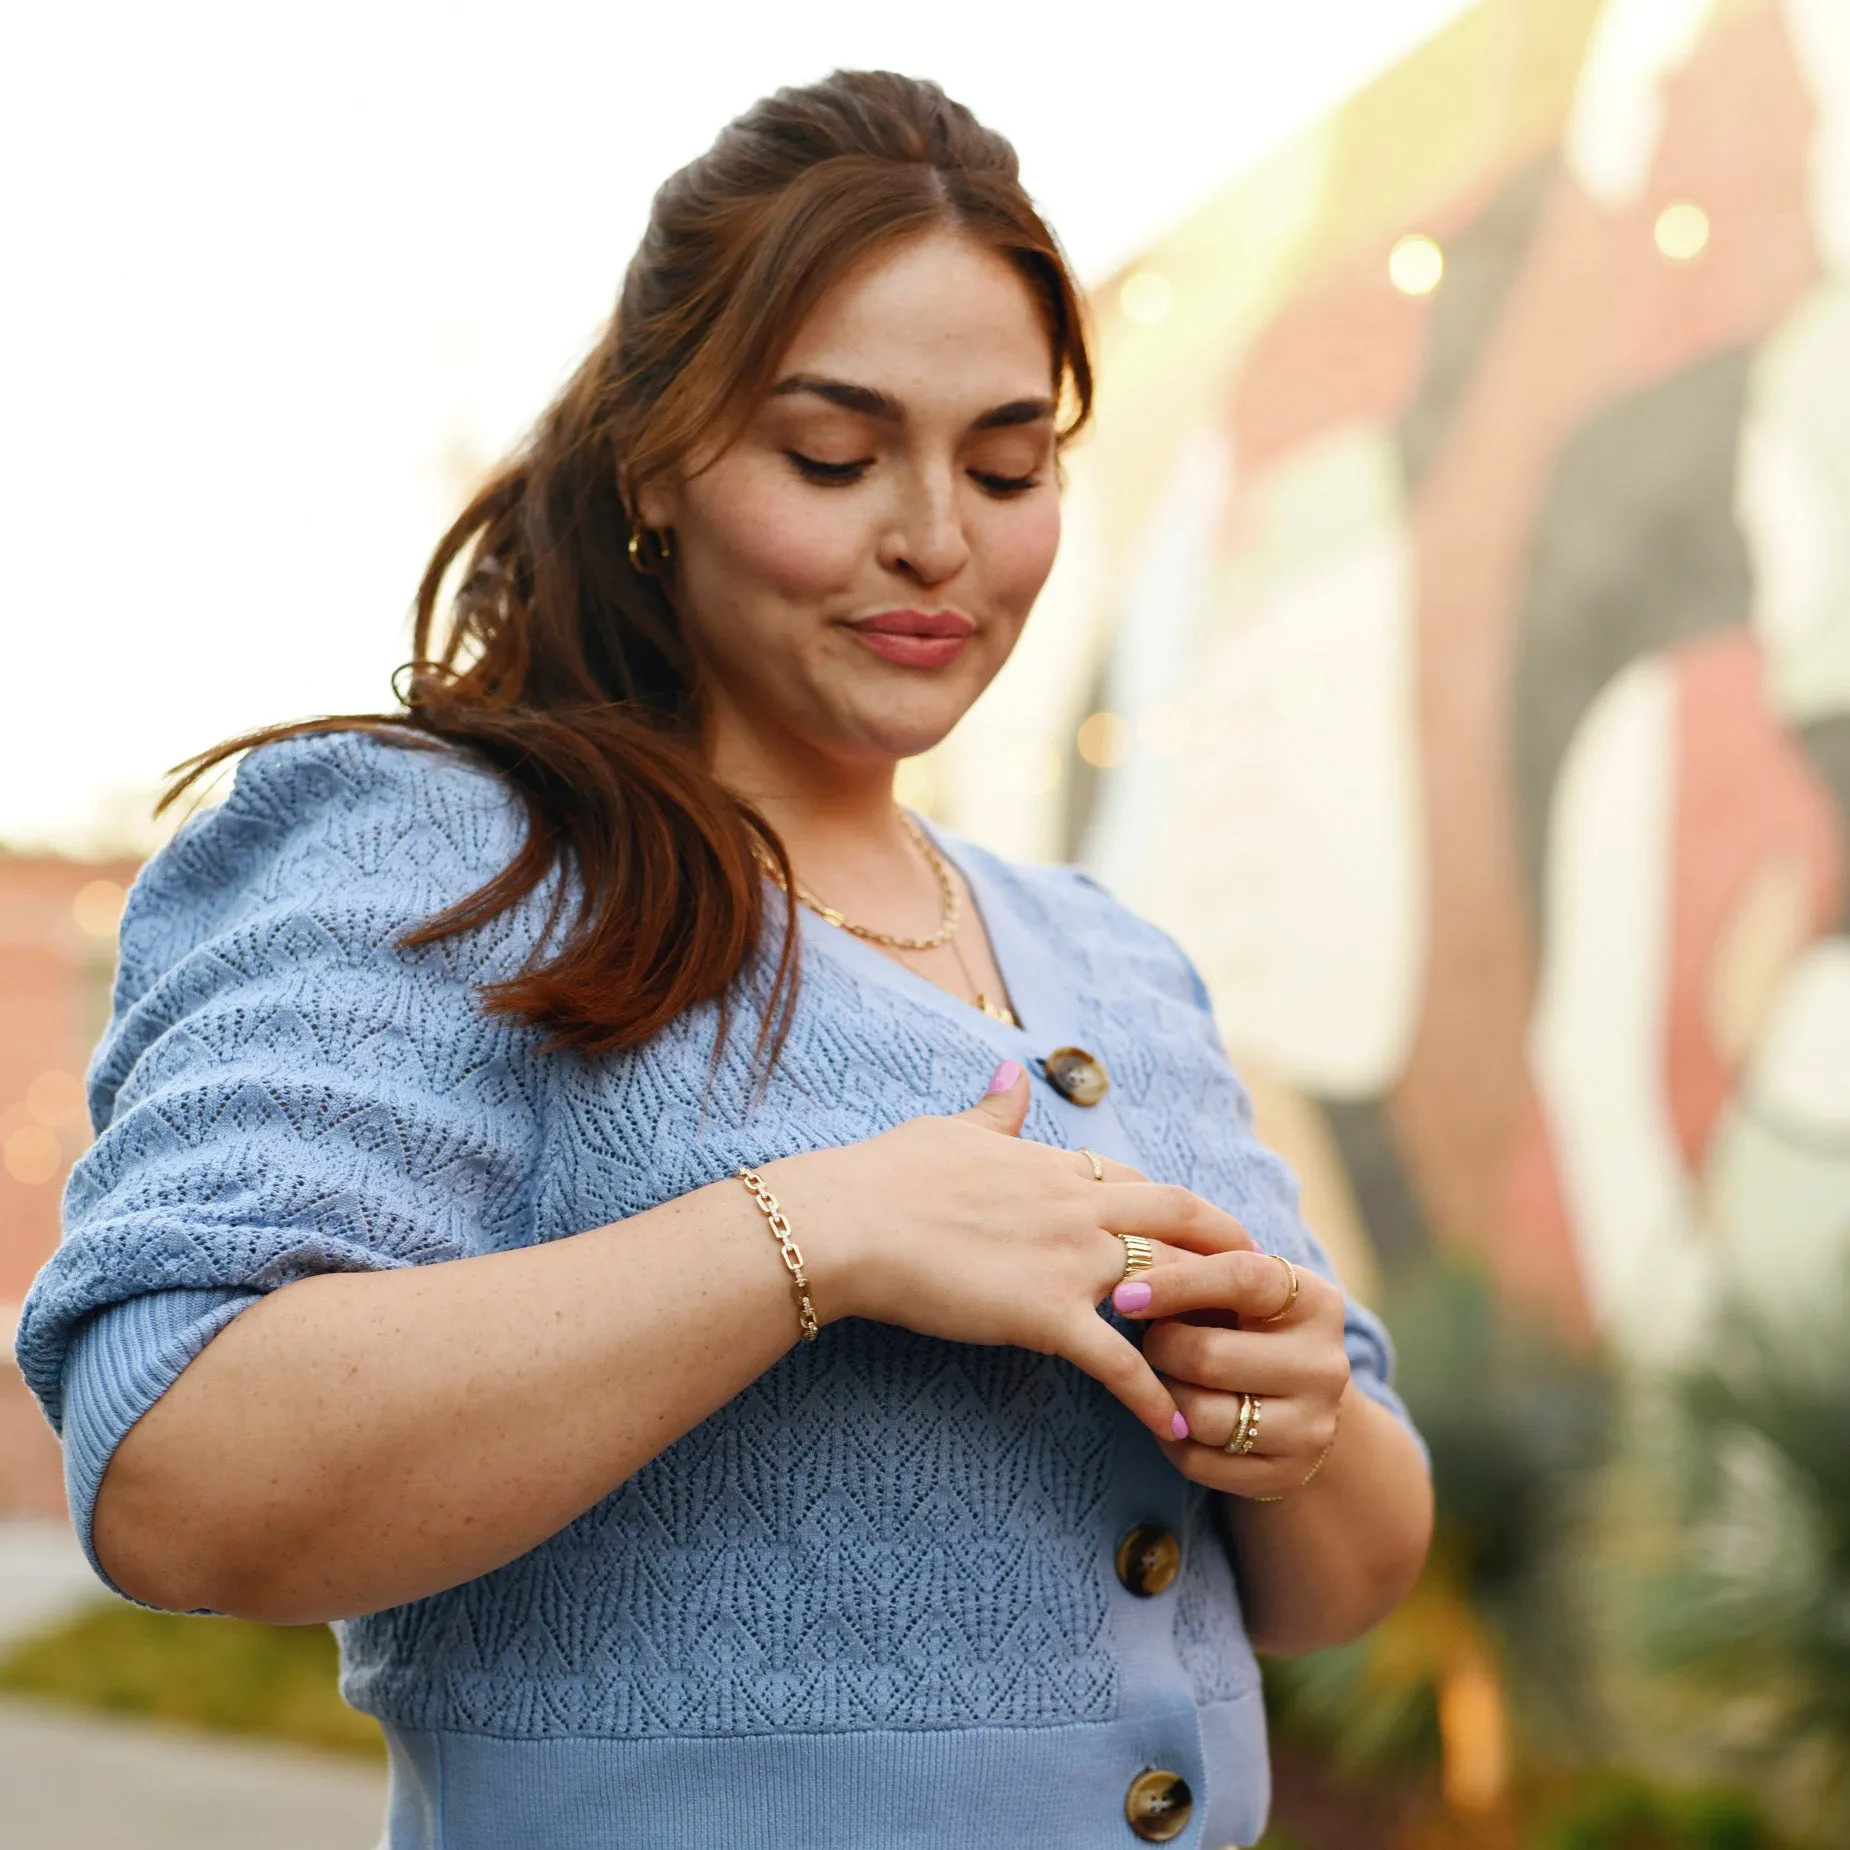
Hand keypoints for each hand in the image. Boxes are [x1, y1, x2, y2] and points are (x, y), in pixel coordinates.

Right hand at [761, 1061, 1253, 1443]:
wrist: (850, 1221)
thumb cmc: (888, 1174)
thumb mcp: (950, 1129)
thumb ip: (994, 1110)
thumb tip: (1012, 1071)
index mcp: (1053, 1165)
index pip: (1139, 1181)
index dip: (1178, 1206)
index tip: (1207, 1227)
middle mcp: (1077, 1207)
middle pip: (1179, 1220)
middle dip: (1226, 1247)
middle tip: (1262, 1280)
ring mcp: (1069, 1261)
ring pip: (1167, 1287)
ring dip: (1208, 1323)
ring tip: (1241, 1360)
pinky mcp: (1046, 1315)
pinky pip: (1117, 1360)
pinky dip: (1151, 1395)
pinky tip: (1175, 1427)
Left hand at [1112, 1248, 1350, 1497]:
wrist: (1300, 1399)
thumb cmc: (1250, 1327)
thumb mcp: (1237, 1292)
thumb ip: (1195, 1276)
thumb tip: (1130, 1285)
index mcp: (1316, 1302)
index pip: (1242, 1278)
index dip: (1176, 1282)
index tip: (1124, 1295)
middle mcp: (1324, 1366)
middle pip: (1208, 1356)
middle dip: (1160, 1346)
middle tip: (1150, 1340)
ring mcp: (1311, 1426)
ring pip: (1200, 1416)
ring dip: (1164, 1396)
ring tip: (1165, 1378)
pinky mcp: (1287, 1474)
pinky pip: (1197, 1461)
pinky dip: (1170, 1438)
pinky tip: (1175, 1416)